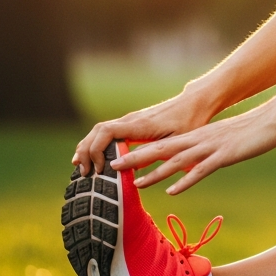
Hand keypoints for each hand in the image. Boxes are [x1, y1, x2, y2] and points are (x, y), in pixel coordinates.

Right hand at [72, 91, 215, 176]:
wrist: (194, 103)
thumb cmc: (189, 122)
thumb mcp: (176, 141)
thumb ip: (154, 154)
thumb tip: (131, 169)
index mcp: (140, 125)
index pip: (107, 132)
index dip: (97, 150)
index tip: (100, 168)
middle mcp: (131, 120)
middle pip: (97, 131)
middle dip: (86, 151)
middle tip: (84, 172)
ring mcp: (130, 120)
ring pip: (99, 130)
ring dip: (88, 147)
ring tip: (81, 167)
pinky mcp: (131, 123)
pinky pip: (107, 131)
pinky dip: (96, 143)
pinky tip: (92, 157)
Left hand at [110, 103, 275, 194]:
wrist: (275, 117)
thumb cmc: (252, 129)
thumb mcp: (225, 138)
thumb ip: (209, 146)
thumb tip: (197, 157)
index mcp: (197, 136)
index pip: (163, 143)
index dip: (140, 151)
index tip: (120, 158)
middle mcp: (199, 139)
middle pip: (161, 149)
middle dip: (135, 158)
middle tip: (111, 166)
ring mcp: (211, 147)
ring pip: (176, 160)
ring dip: (154, 172)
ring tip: (134, 183)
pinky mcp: (225, 155)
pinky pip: (201, 169)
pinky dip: (185, 180)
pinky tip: (172, 191)